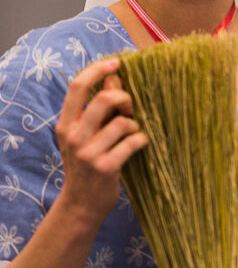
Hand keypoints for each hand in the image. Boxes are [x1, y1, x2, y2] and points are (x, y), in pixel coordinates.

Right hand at [55, 57, 147, 226]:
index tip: (116, 63)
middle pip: (104, 99)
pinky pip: (132, 143)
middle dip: (125, 98)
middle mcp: (73, 136)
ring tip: (134, 133)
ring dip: (135, 125)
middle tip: (130, 108)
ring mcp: (88, 152)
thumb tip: (115, 78)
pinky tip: (140, 144)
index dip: (98, 70)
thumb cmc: (87, 164)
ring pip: (122, 122)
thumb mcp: (85, 135)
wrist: (80, 205)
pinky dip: (141, 140)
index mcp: (65, 124)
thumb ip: (98, 109)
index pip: (78, 86)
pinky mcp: (105, 167)